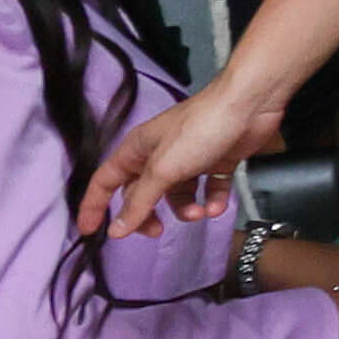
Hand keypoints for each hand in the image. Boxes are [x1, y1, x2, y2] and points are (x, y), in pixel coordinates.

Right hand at [84, 70, 281, 237]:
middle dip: (147, 215)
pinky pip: (208, 189)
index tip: (89, 232)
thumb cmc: (199, 131)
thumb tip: (116, 230)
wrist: (249, 106)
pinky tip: (217, 205)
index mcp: (136, 150)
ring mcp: (189, 158)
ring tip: (198, 213)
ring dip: (186, 209)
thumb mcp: (163, 170)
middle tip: (156, 232)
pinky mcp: (216, 161)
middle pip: (141, 194)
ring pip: (177, 195)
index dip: (94, 206)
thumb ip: (140, 201)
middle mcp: (158, 154)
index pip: (105, 181)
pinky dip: (212, 200)